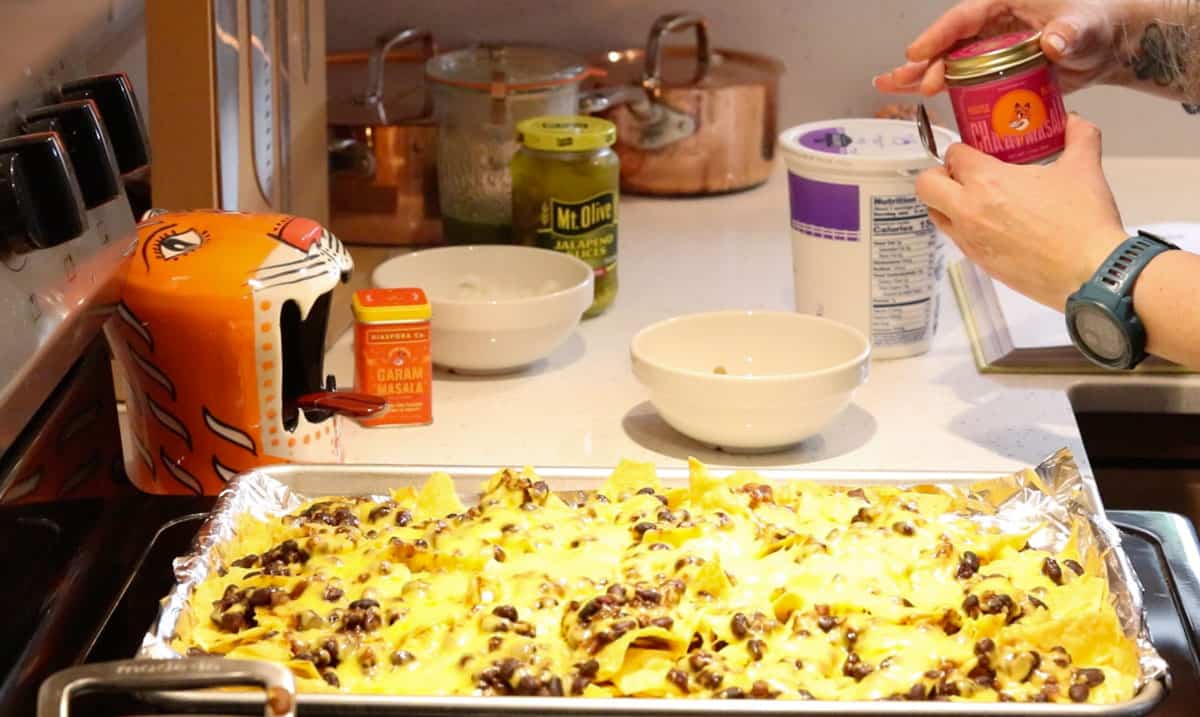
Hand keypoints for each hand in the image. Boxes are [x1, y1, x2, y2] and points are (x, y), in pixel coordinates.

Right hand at [873, 0, 1123, 95]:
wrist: (1109, 46)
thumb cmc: (1098, 25)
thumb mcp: (1086, 26)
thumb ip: (1072, 32)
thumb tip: (1055, 40)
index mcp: (1007, 2)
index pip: (965, 17)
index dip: (938, 35)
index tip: (917, 52)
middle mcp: (993, 24)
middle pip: (949, 41)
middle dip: (922, 61)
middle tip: (900, 79)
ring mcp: (992, 48)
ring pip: (949, 60)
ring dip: (920, 73)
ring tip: (889, 86)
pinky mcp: (995, 71)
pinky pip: (963, 78)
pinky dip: (942, 87)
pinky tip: (919, 97)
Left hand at [916, 114, 1126, 310]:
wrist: (1089, 273)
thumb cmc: (1082, 221)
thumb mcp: (1083, 169)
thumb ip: (1079, 136)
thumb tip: (1075, 120)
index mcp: (986, 182)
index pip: (953, 155)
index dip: (962, 150)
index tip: (976, 151)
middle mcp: (968, 211)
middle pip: (926, 186)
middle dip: (939, 175)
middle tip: (962, 174)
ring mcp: (969, 240)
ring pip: (935, 215)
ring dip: (946, 203)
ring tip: (974, 198)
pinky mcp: (978, 262)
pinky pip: (955, 239)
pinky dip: (963, 227)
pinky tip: (992, 224)